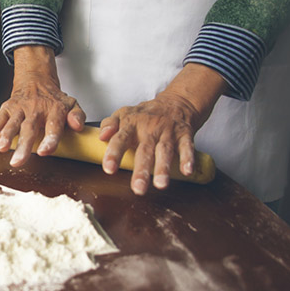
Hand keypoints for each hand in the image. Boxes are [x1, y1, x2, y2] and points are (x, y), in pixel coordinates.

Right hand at [0, 46, 84, 166]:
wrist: (36, 80)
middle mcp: (36, 109)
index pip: (53, 126)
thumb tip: (78, 126)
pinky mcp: (7, 107)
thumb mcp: (72, 104)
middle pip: (29, 129)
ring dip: (5, 136)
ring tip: (1, 149)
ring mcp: (20, 108)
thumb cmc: (54, 99)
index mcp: (54, 110)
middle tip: (18, 161)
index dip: (49, 140)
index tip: (45, 152)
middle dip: (23, 145)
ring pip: (12, 123)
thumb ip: (77, 116)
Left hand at [99, 63, 226, 194]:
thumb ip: (109, 124)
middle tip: (137, 188)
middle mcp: (149, 129)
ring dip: (163, 168)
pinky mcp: (184, 134)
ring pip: (165, 151)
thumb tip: (101, 136)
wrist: (175, 102)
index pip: (120, 139)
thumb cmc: (145, 115)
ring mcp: (168, 132)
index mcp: (132, 124)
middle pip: (144, 151)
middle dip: (141, 170)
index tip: (109, 169)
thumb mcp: (123, 114)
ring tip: (160, 185)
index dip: (114, 154)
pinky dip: (188, 158)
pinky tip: (186, 171)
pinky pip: (187, 147)